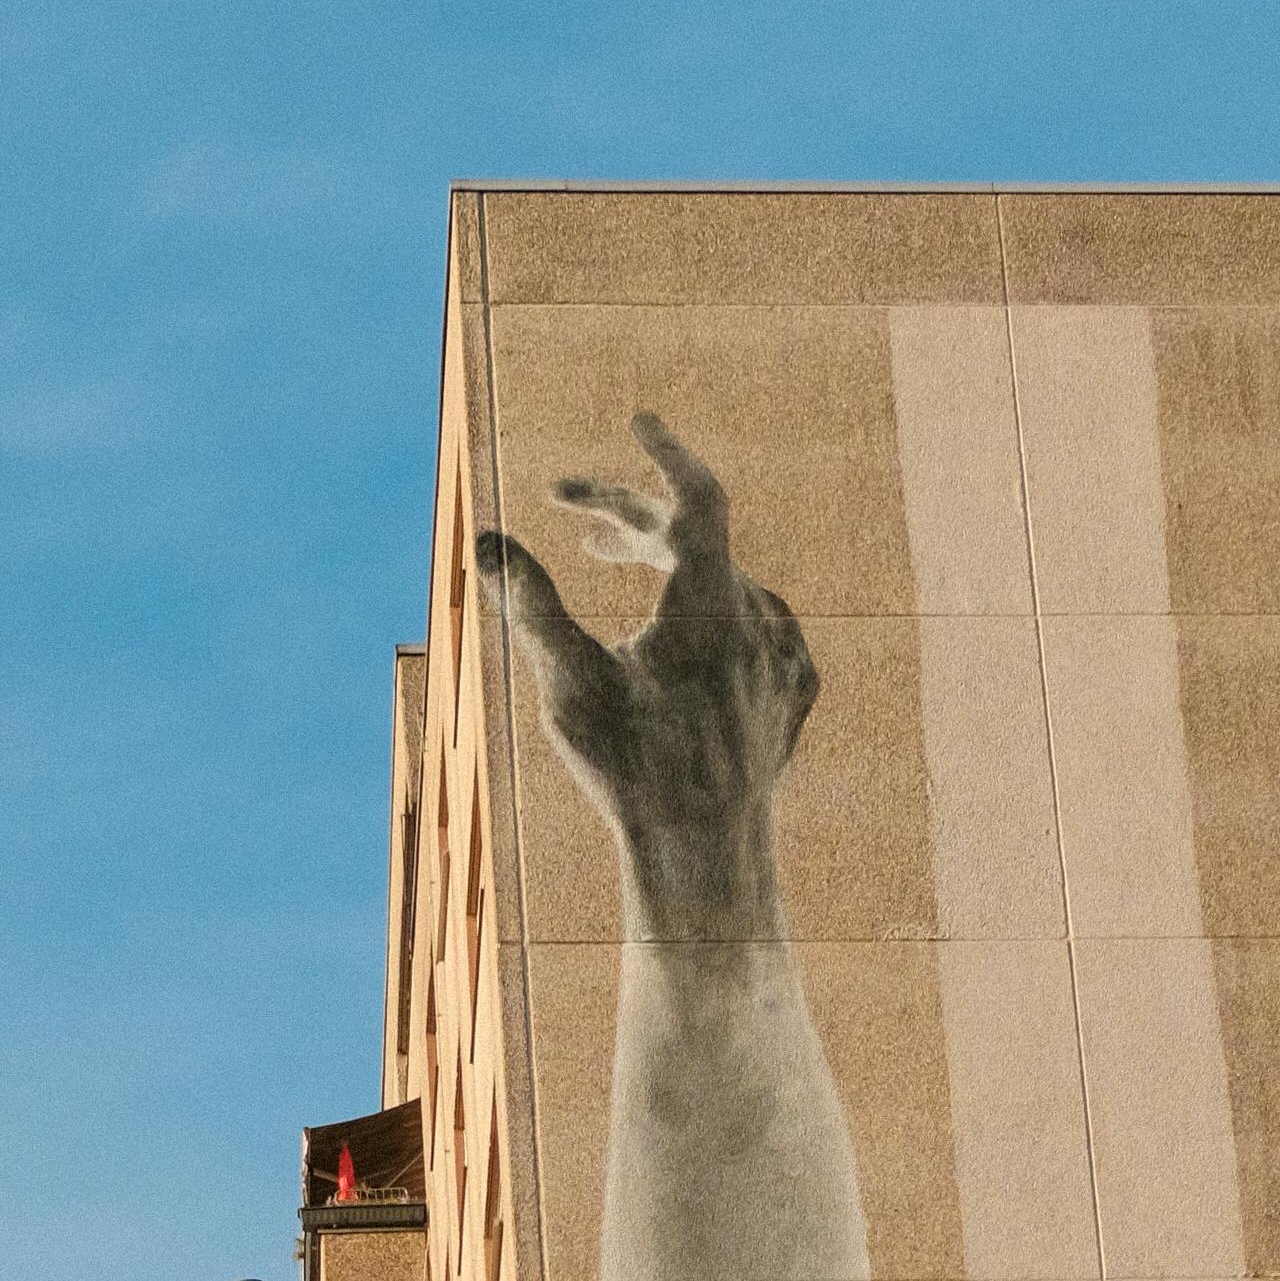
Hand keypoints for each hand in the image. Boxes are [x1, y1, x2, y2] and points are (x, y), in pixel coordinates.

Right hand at [478, 416, 819, 927]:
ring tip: (617, 558)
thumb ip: (530, 603)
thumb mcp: (569, 683)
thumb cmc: (633, 772)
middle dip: (628, 521)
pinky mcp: (794, 697)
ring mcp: (784, 659)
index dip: (664, 452)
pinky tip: (681, 626)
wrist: (708, 860)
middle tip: (573, 517)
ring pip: (725, 584)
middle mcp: (758, 619)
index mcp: (710, 601)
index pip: (695, 495)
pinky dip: (711, 613)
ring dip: (667, 566)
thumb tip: (484, 538)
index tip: (639, 420)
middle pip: (693, 542)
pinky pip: (754, 629)